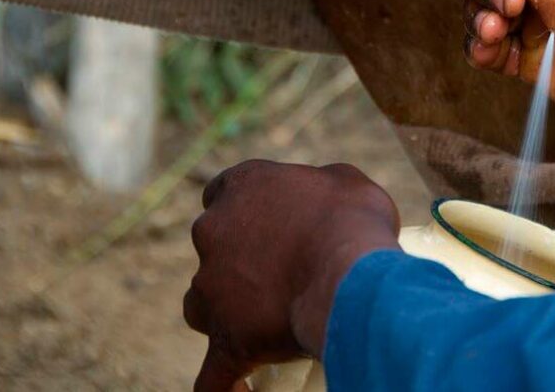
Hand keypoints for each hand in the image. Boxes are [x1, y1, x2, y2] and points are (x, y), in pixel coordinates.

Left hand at [183, 160, 400, 391]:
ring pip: (202, 305)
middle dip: (237, 261)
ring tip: (262, 325)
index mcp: (242, 186)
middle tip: (280, 273)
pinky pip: (212, 375)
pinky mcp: (225, 340)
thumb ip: (322, 186)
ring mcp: (212, 289)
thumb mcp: (346, 183)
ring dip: (223, 313)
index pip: (222, 191)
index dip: (243, 208)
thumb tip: (326, 204)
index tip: (266, 222)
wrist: (350, 273)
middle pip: (213, 248)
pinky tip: (235, 390)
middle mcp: (214, 231)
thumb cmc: (352, 220)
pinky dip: (222, 385)